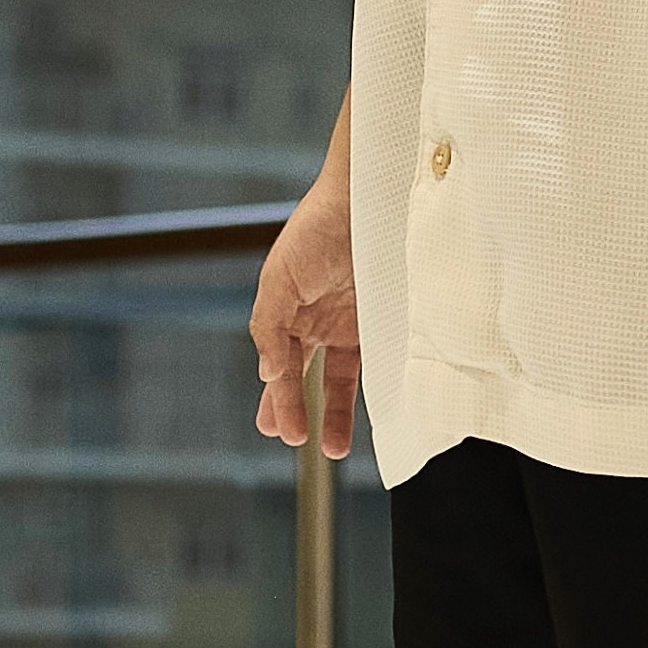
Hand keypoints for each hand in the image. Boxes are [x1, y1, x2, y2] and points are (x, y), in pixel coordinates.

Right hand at [251, 168, 359, 456]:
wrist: (367, 200)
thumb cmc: (316, 229)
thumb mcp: (280, 276)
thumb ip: (269, 327)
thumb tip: (267, 374)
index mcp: (284, 310)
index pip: (278, 363)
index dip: (278, 397)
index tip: (279, 429)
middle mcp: (314, 321)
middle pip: (300, 375)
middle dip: (292, 408)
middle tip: (289, 438)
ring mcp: (347, 323)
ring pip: (335, 378)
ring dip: (331, 412)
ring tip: (329, 448)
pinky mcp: (380, 323)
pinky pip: (372, 365)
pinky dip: (368, 391)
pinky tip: (367, 416)